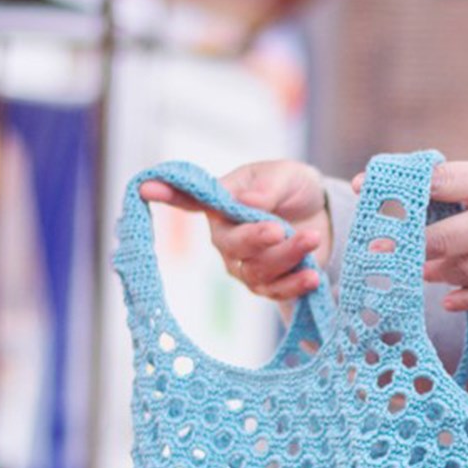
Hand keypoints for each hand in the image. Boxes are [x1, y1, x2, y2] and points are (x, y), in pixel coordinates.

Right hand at [139, 160, 330, 300]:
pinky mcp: (264, 285)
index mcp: (221, 204)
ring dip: (287, 256)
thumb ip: (267, 187)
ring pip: (256, 270)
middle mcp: (224, 238)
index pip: (188, 199)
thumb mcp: (287, 176)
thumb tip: (249, 202)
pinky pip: (274, 291)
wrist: (322, 217)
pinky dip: (295, 284)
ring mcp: (242, 265)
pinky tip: (312, 275)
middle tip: (279, 228)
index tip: (145, 188)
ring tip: (313, 238)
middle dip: (256, 238)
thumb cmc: (293, 189)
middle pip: (231, 245)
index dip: (168, 194)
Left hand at [352, 156, 467, 310]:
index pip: (437, 183)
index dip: (399, 185)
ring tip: (416, 269)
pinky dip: (463, 299)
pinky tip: (446, 301)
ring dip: (431, 270)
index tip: (365, 187)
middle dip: (403, 245)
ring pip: (455, 270)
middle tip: (376, 249)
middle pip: (437, 237)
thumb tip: (425, 190)